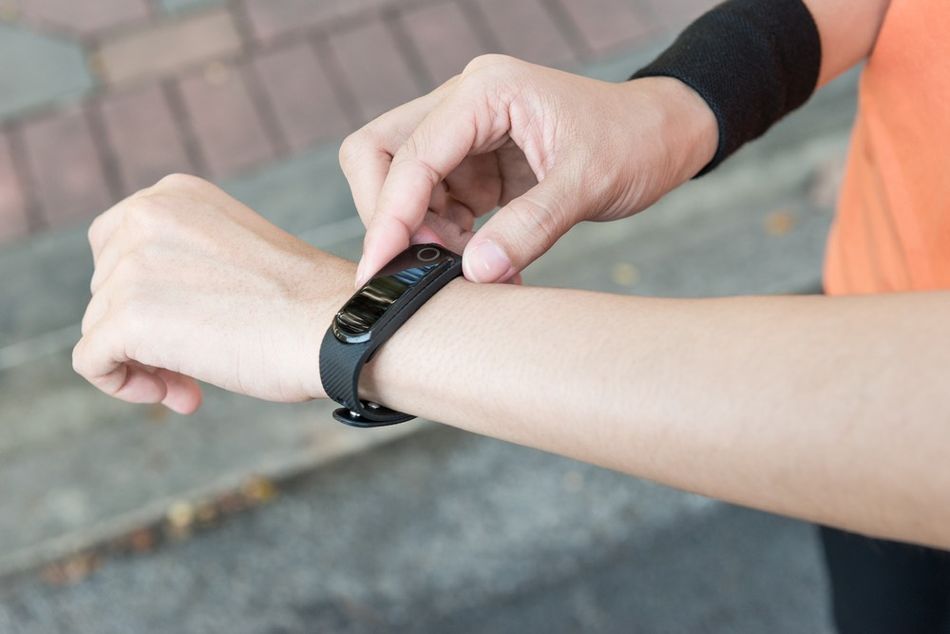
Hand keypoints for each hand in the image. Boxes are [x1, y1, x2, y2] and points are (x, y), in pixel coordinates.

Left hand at [73, 174, 351, 412]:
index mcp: (175, 195)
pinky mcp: (129, 317)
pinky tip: (178, 397)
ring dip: (145, 364)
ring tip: (195, 388)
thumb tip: (137, 312)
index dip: (143, 292)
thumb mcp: (234, 254)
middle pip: (105, 289)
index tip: (186, 324)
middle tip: (193, 365)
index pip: (117, 245)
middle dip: (144, 331)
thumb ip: (185, 262)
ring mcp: (132, 265)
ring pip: (100, 327)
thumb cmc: (306, 303)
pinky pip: (92, 360)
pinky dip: (122, 384)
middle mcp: (145, 216)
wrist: (338, 326)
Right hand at [340, 54, 716, 285]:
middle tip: (422, 265)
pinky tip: (480, 264)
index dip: (389, 215)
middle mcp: (464, 105)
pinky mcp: (474, 166)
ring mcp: (466, 136)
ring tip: (466, 270)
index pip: (410, 154)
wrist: (661, 137)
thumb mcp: (589, 184)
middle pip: (380, 155)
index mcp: (486, 92)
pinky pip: (434, 205)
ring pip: (402, 185)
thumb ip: (530, 227)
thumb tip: (474, 273)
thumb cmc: (633, 142)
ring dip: (420, 234)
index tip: (380, 269)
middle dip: (389, 216)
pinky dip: (445, 240)